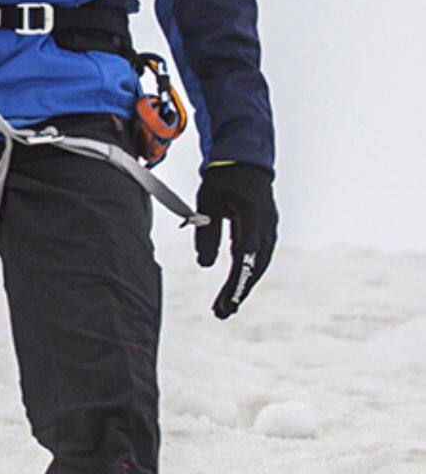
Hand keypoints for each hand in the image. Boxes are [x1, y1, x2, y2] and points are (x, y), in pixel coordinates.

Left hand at [194, 161, 276, 317]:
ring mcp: (269, 229)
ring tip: (225, 308)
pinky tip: (233, 289)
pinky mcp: (265, 232)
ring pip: (258, 265)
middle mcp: (267, 226)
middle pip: (255, 266)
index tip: (226, 301)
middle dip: (239, 291)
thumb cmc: (222, 178)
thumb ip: (206, 232)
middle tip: (222, 313)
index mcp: (253, 216)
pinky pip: (258, 258)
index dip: (237, 281)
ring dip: (242, 286)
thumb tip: (205, 265)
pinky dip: (246, 275)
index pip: (247, 256)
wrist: (245, 160)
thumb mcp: (207, 201)